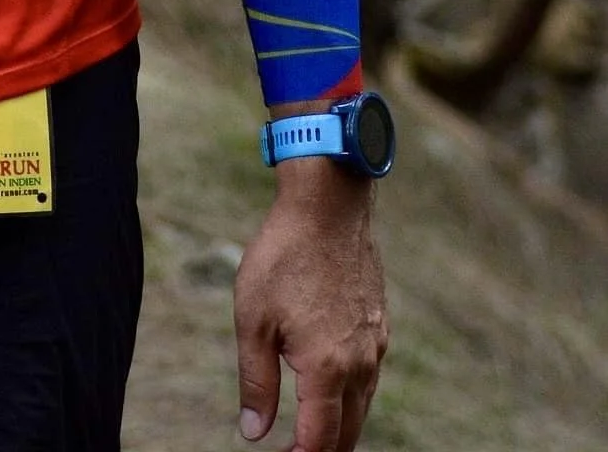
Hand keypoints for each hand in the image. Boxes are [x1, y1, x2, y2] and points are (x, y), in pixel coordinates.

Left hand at [234, 158, 387, 451]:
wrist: (329, 206)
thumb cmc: (284, 257)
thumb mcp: (253, 319)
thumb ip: (256, 382)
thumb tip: (254, 432)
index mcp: (327, 368)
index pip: (319, 440)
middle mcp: (360, 364)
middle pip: (347, 432)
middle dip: (324, 450)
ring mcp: (375, 345)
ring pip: (362, 405)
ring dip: (339, 425)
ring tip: (313, 434)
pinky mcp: (380, 325)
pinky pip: (369, 376)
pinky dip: (352, 395)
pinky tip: (333, 388)